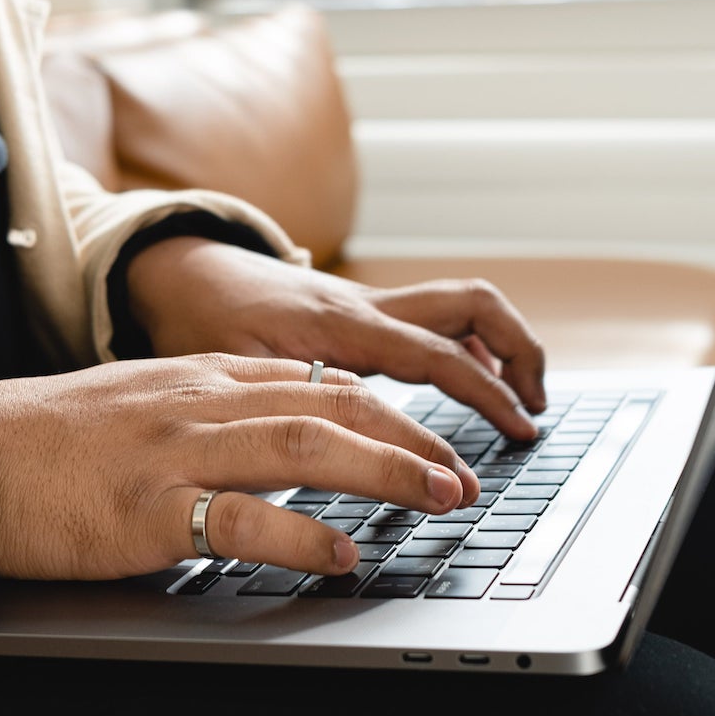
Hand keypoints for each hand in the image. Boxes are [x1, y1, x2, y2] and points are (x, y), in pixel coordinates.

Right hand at [0, 355, 478, 579]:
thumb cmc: (49, 440)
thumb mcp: (142, 403)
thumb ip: (209, 411)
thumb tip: (280, 436)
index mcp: (200, 378)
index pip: (318, 380)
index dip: (387, 410)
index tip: (430, 440)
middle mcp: (199, 403)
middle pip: (330, 404)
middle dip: (410, 437)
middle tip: (461, 474)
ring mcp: (177, 453)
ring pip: (305, 445)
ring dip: (386, 470)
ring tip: (439, 497)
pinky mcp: (149, 509)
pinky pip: (242, 519)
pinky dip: (303, 535)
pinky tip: (342, 554)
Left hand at [126, 238, 546, 440]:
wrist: (179, 270)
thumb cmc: (198, 319)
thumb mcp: (232, 369)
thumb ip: (288, 402)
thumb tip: (343, 446)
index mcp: (343, 324)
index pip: (440, 355)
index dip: (486, 396)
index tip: (517, 434)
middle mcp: (367, 305)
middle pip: (473, 306)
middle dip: (521, 352)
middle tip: (534, 412)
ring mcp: (369, 302)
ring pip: (461, 303)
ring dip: (502, 343)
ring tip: (519, 400)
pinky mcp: (361, 309)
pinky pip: (433, 316)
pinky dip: (467, 343)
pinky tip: (470, 378)